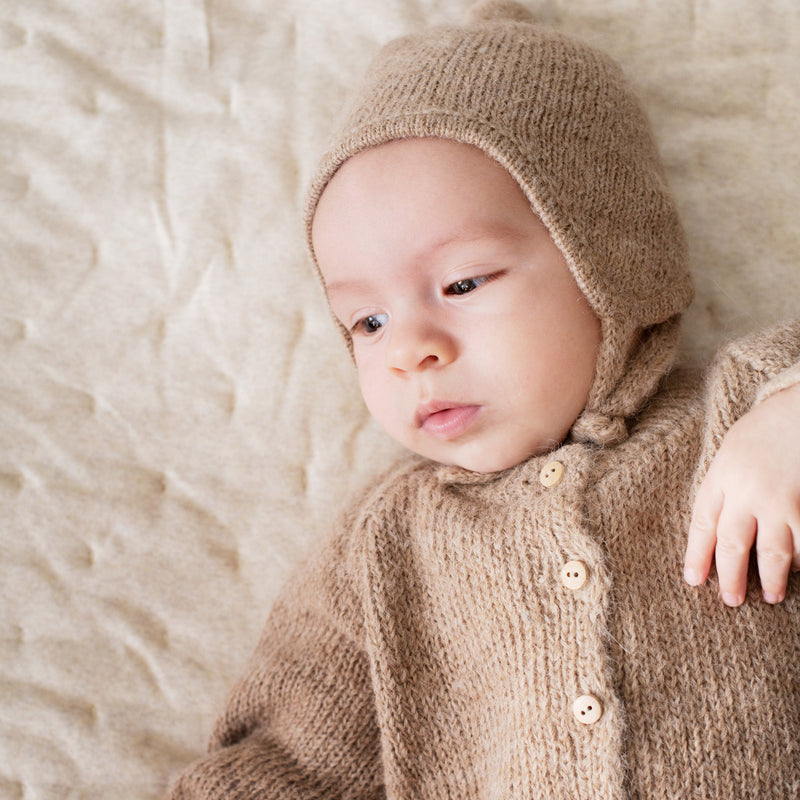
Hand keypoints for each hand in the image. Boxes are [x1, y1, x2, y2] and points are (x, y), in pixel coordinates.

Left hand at [684, 382, 799, 604]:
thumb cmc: (766, 427)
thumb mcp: (731, 450)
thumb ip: (724, 484)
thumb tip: (718, 523)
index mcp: (721, 477)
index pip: (703, 525)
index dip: (697, 555)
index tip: (693, 579)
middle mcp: (748, 494)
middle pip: (734, 546)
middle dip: (731, 577)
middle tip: (731, 601)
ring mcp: (782, 502)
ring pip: (774, 553)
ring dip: (773, 578)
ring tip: (772, 596)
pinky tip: (799, 567)